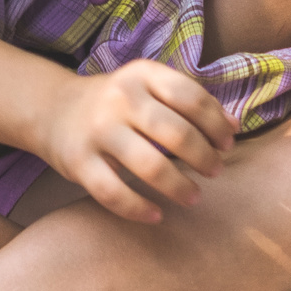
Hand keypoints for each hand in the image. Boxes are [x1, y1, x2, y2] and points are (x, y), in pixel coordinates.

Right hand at [40, 60, 236, 223]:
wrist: (55, 110)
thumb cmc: (118, 103)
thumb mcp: (150, 88)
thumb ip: (191, 102)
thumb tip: (234, 127)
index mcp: (142, 74)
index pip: (191, 97)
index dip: (216, 124)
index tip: (227, 145)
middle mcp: (119, 98)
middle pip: (175, 132)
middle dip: (203, 157)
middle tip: (215, 171)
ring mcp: (97, 130)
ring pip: (149, 166)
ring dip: (179, 187)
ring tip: (194, 197)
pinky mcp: (79, 162)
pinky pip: (113, 193)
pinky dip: (139, 209)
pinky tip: (157, 215)